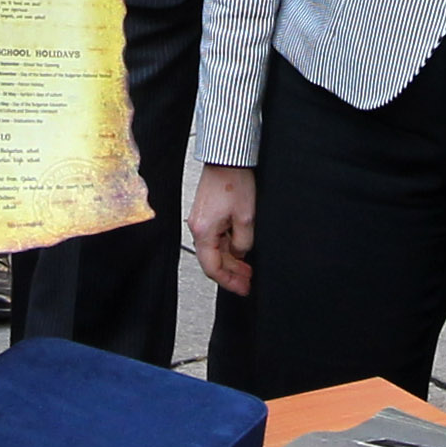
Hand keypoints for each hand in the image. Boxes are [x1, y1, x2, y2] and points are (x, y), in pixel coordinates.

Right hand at [190, 165, 257, 293]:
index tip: (242, 288)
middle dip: (231, 273)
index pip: (212, 268)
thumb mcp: (246, 217)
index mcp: (204, 231)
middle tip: (248, 281)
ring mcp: (200, 220)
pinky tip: (240, 250)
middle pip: (212, 260)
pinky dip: (228, 246)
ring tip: (248, 267)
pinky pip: (215, 237)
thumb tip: (241, 253)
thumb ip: (243, 241)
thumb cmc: (234, 181)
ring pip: (215, 250)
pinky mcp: (206, 213)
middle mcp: (197, 227)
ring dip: (231, 260)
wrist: (227, 158)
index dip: (228, 281)